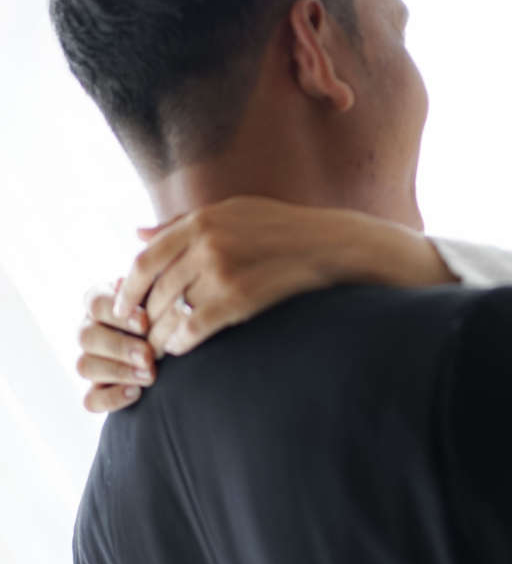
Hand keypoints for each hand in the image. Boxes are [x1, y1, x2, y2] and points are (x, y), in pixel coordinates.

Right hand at [77, 280, 155, 412]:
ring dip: (118, 372)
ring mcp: (89, 360)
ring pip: (84, 367)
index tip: (144, 324)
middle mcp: (89, 330)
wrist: (175, 340)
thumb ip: (150, 292)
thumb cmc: (167, 311)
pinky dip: (111, 398)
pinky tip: (136, 393)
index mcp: (100, 303)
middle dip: (119, 347)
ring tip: (149, 374)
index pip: (95, 304)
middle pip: (85, 337)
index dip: (118, 315)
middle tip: (148, 355)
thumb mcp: (161, 298)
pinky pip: (90, 400)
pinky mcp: (97, 390)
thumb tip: (133, 286)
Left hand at [113, 195, 454, 358]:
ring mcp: (224, 267)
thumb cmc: (284, 229)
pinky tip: (183, 350)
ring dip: (160, 336)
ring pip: (172, 311)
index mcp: (202, 220)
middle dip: (143, 321)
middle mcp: (207, 240)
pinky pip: (196, 326)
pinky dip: (183, 342)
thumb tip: (135, 233)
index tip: (123, 312)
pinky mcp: (241, 295)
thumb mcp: (233, 212)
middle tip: (138, 341)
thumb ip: (182, 224)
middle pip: (155, 290)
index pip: (145, 259)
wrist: (336, 246)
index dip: (127, 290)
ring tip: (158, 352)